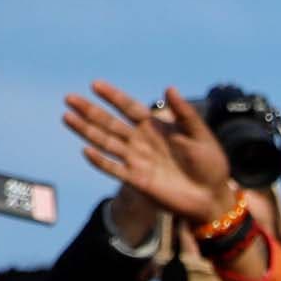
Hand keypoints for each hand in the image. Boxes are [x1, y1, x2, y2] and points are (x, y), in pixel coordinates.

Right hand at [63, 81, 237, 224]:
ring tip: (67, 117)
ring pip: (106, 142)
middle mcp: (141, 141)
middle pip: (110, 123)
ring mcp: (137, 160)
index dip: (113, 96)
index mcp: (155, 127)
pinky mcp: (137, 180)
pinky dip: (100, 161)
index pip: (129, 107)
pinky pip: (114, 169)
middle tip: (69, 98)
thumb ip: (185, 114)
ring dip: (86, 131)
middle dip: (90, 111)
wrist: (213, 196)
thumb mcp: (201, 135)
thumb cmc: (210, 164)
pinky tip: (86, 150)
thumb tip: (169, 87)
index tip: (96, 84)